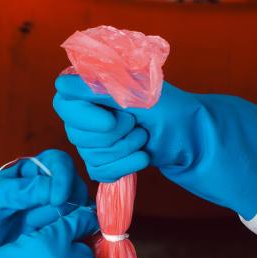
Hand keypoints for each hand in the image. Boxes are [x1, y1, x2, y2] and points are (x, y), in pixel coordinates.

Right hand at [52, 74, 256, 218]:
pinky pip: (100, 171)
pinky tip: (144, 156)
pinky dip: (126, 166)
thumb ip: (98, 86)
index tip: (112, 115)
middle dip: (114, 133)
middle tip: (138, 124)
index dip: (84, 112)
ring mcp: (95, 140)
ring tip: (145, 138)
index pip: (63, 99)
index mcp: (94, 87)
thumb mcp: (136, 92)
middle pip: (76, 132)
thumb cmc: (170, 109)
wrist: (194, 137)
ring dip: (125, 149)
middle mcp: (89, 113)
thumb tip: (62, 86)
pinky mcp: (105, 162)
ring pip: (90, 154)